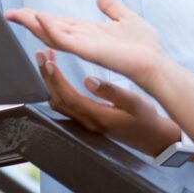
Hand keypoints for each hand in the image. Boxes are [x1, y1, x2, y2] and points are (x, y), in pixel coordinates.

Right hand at [6, 0, 164, 85]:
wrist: (155, 63)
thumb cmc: (145, 47)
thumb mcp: (126, 18)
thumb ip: (112, 7)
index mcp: (89, 33)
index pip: (59, 24)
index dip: (41, 17)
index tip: (23, 12)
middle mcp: (82, 40)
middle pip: (50, 28)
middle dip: (29, 21)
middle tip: (9, 14)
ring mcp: (84, 46)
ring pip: (52, 34)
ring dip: (34, 23)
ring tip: (16, 15)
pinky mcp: (88, 50)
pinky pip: (65, 40)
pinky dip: (51, 28)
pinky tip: (39, 19)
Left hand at [35, 48, 179, 156]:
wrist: (152, 137)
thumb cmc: (146, 118)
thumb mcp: (135, 102)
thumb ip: (112, 91)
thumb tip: (88, 80)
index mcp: (99, 117)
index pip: (69, 97)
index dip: (56, 79)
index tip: (48, 61)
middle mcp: (88, 122)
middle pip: (58, 100)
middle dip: (47, 77)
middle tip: (41, 54)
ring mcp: (87, 123)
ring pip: (59, 104)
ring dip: (50, 82)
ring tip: (48, 60)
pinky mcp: (88, 121)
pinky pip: (66, 105)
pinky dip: (58, 88)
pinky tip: (58, 76)